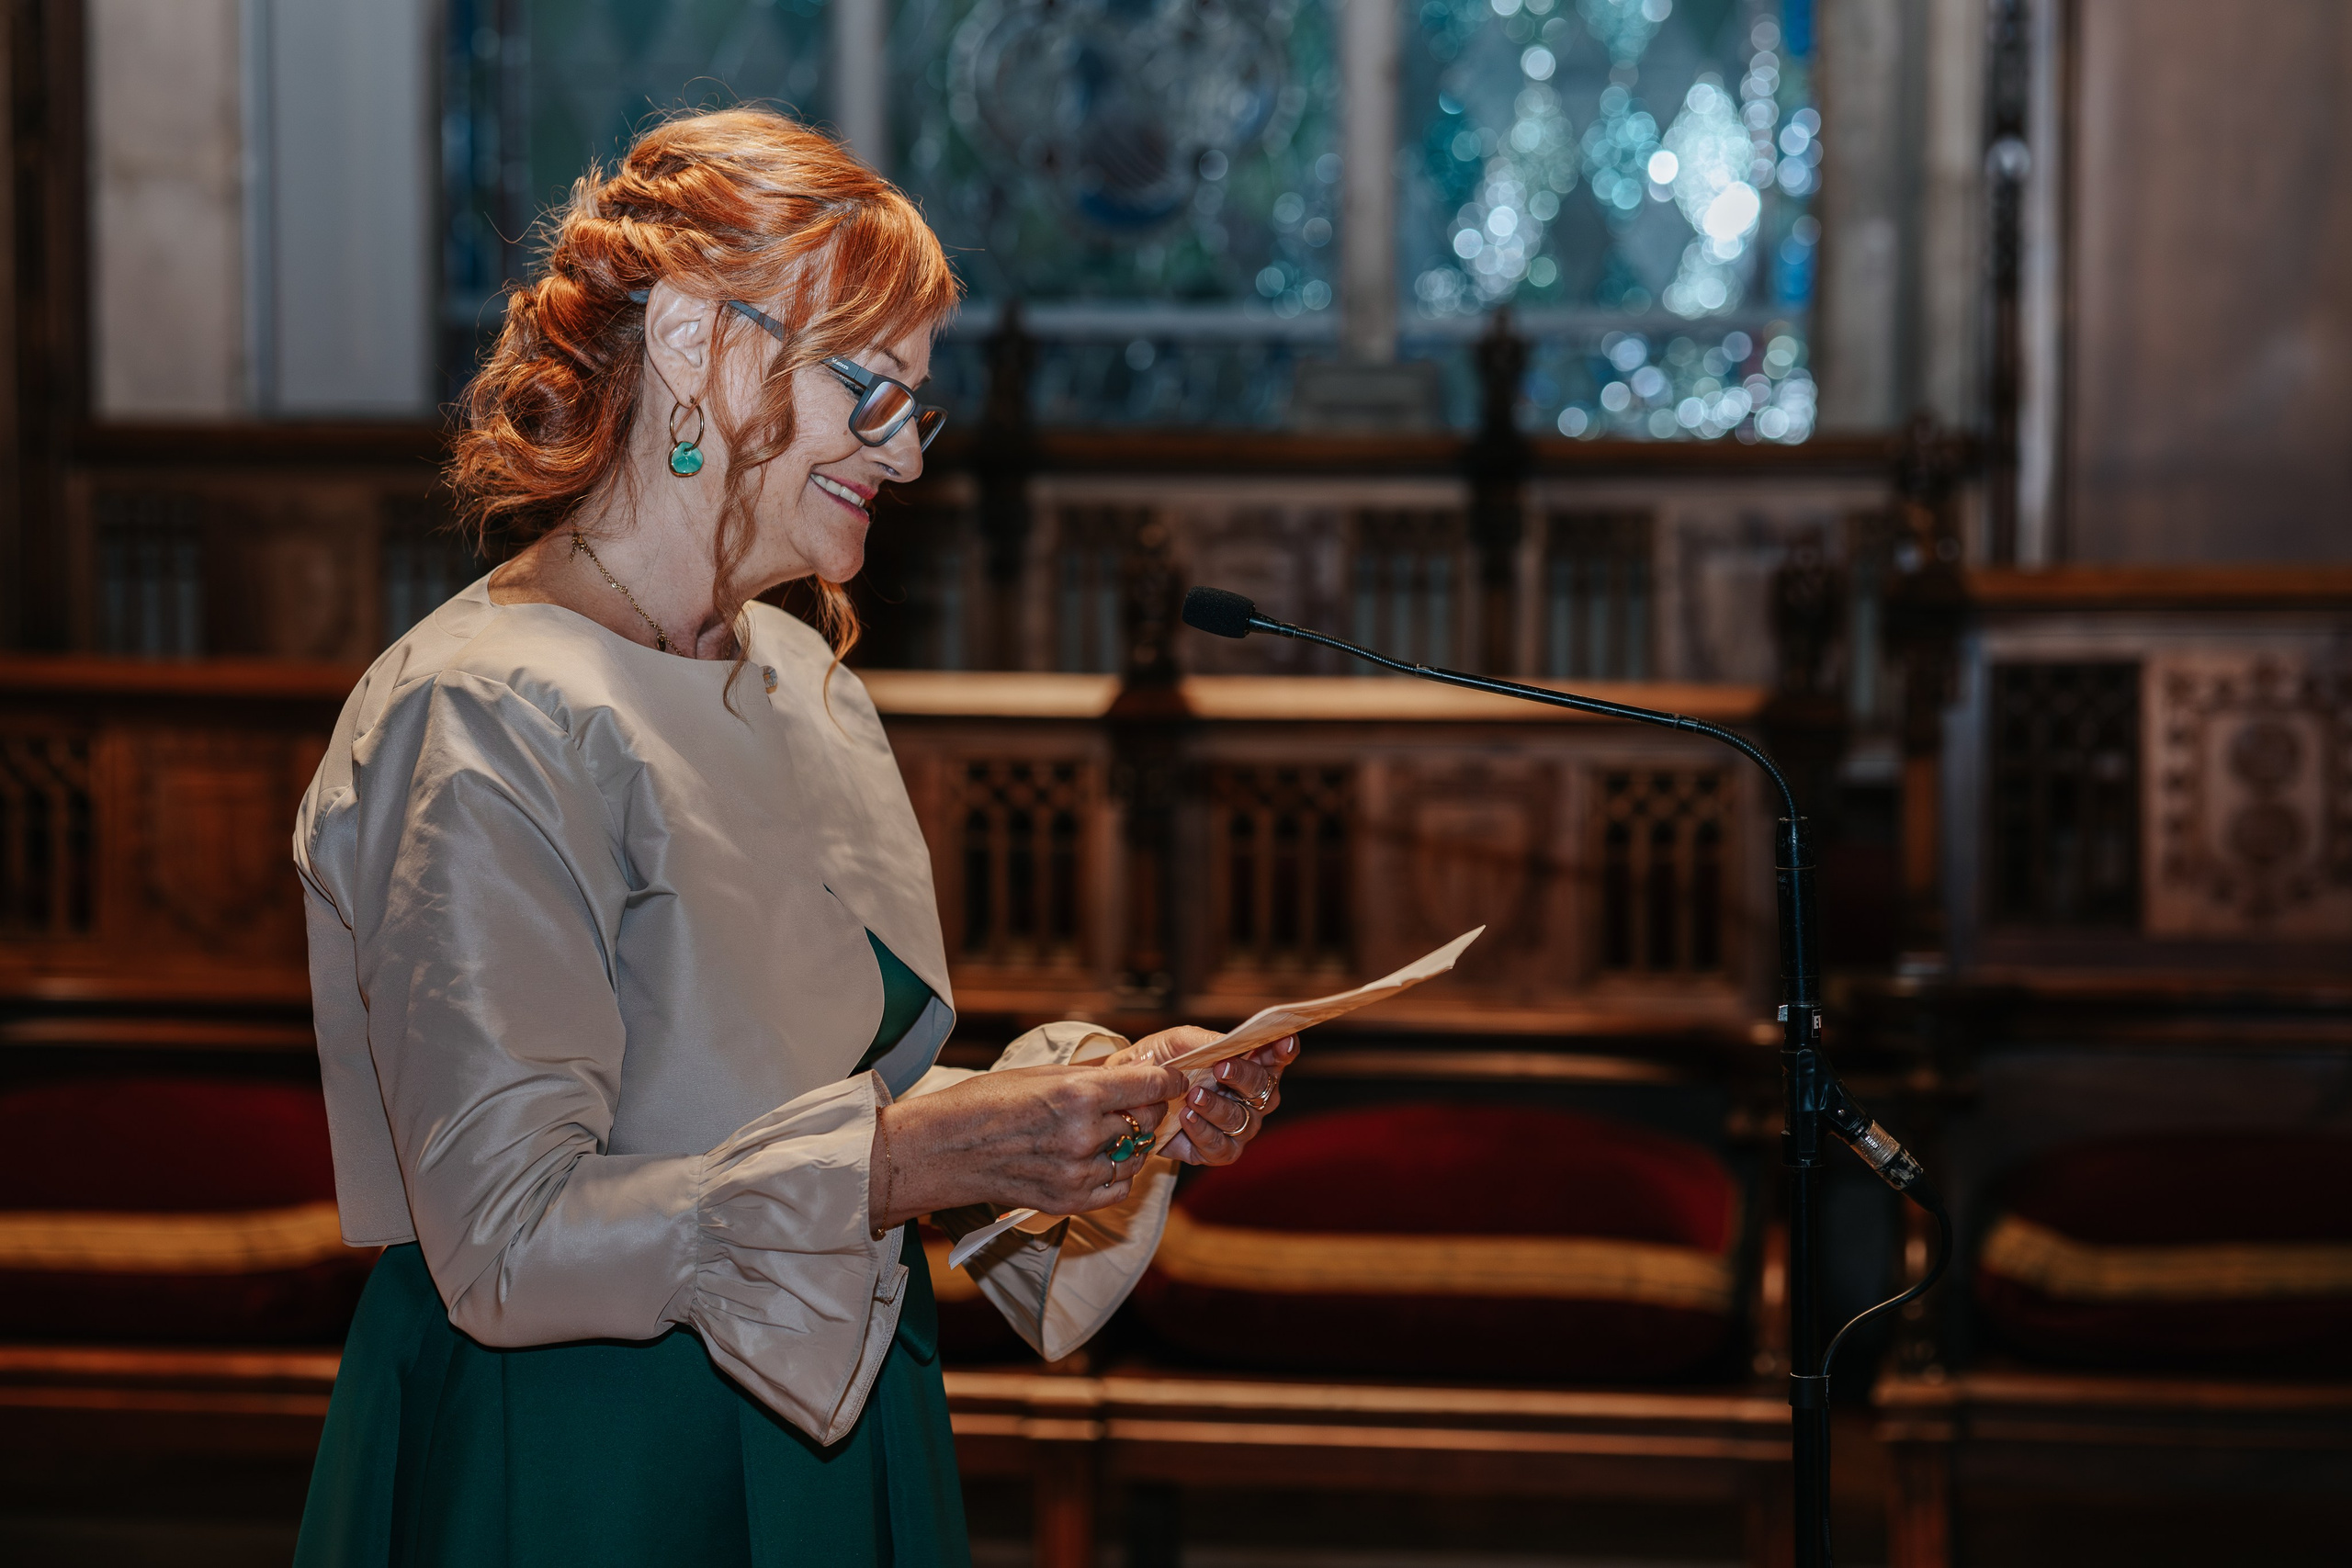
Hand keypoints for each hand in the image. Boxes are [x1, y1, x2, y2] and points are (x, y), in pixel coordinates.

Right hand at [869, 1059, 1182, 1230]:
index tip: (1172, 1076)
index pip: (1152, 1084)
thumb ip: (1092, 1073)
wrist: (943, 1151)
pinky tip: (1097, 1159)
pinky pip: (1119, 1187)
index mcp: (1078, 1095)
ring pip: (1137, 1155)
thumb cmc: (983, 1103)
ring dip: (1132, 1142)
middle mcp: (1084, 1135)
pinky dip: (1117, 1173)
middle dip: (1147, 1107)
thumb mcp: (1039, 1074)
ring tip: (1108, 1130)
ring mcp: (1079, 1173)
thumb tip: (1134, 1062)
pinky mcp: (1070, 1201)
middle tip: (1135, 1100)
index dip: (1168, 1078)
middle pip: (1149, 1118)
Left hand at [1116, 1028, 1299, 1166]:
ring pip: (1242, 1119)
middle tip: (1222, 1068)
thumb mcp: (1178, 1041)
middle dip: (1245, 1077)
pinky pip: (1222, 1147)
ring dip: (1218, 1106)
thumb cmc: (1161, 1061)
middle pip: (1265, 1088)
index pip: (1276, 1057)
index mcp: (1248, 1064)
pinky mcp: (1218, 1151)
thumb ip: (1206, 1040)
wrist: (1129, 1093)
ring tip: (1193, 1096)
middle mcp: (1250, 1098)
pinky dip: (1204, 1132)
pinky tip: (1186, 1118)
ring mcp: (1238, 1126)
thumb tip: (1230, 1044)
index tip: (1282, 1041)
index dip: (1285, 1050)